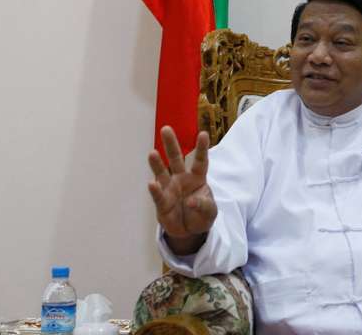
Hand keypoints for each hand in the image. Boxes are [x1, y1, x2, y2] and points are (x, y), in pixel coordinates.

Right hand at [147, 126, 215, 254]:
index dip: (201, 148)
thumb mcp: (210, 211)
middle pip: (176, 159)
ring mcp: (170, 189)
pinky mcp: (162, 202)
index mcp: (197, 177)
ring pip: (162, 173)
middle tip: (166, 129)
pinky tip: (151, 184)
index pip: (200, 161)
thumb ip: (204, 205)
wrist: (190, 231)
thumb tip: (191, 201)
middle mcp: (182, 179)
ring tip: (152, 153)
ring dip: (157, 164)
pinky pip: (158, 195)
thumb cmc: (201, 215)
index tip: (203, 134)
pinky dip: (155, 190)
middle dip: (171, 145)